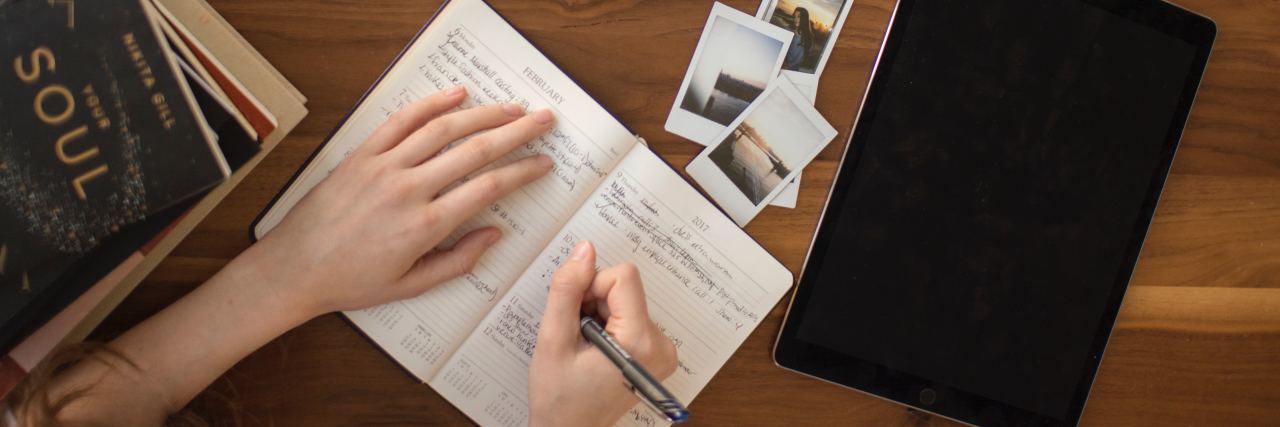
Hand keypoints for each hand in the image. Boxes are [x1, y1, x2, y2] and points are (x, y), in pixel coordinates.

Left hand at [250, 86, 555, 315]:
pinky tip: (457, 95)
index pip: (488, 187)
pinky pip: (401, 121)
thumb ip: (458, 261)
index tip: (544, 163)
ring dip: (483, 114)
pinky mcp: (362, 155)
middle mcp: (408, 189)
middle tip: (543, 121)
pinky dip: (431, 104)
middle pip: (475, 150)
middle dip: (516, 132)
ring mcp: (384, 167)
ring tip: (512, 107)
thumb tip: (495, 234)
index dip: (523, 171)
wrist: (295, 268)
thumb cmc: (352, 282)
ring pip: (443, 129)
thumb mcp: (412, 285)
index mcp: (425, 225)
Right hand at [530, 241, 678, 426]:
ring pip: (625, 299)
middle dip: (594, 303)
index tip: (576, 316)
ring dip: (599, 314)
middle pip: (625, 288)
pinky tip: (595, 350)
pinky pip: (630, 315)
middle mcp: (661, 345)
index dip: (591, 288)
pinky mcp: (656, 352)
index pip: (623, 277)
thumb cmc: (559, 398)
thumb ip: (567, 290)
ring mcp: (662, 350)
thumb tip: (584, 250)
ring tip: (584, 347)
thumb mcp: (553, 340)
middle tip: (577, 337)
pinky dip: (608, 324)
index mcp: (641, 342)